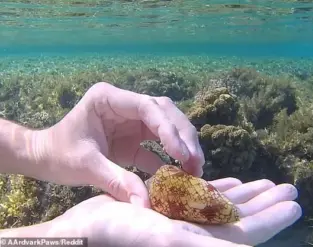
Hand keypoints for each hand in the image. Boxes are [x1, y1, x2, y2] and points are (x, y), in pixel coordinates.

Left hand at [39, 82, 204, 205]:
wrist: (45, 157)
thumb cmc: (58, 154)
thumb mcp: (86, 166)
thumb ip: (117, 181)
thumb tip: (145, 205)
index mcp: (109, 99)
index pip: (148, 107)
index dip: (169, 129)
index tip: (182, 154)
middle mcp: (124, 104)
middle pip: (164, 113)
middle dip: (183, 136)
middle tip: (196, 161)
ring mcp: (131, 120)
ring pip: (166, 126)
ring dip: (182, 145)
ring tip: (194, 167)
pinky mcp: (133, 137)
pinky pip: (157, 145)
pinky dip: (169, 158)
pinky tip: (179, 173)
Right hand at [47, 178, 300, 246]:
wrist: (85, 230)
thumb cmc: (117, 234)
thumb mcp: (165, 238)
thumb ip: (207, 246)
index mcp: (199, 245)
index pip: (246, 233)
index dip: (272, 220)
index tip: (296, 204)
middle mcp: (196, 236)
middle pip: (240, 220)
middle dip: (267, 204)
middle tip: (291, 188)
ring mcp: (185, 222)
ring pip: (224, 207)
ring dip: (249, 194)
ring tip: (270, 182)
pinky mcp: (171, 210)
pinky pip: (202, 199)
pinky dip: (220, 189)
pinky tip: (234, 182)